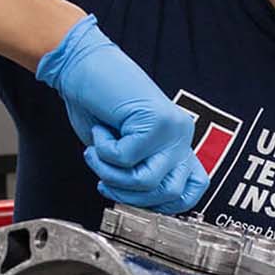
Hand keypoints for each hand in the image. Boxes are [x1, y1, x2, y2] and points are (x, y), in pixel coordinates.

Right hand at [36, 14, 209, 212]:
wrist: (82, 68)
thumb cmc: (98, 107)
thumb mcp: (123, 152)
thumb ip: (140, 175)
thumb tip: (141, 205)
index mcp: (177, 143)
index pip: (193, 190)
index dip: (161, 204)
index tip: (131, 198)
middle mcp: (181, 135)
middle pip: (170, 194)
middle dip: (130, 195)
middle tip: (105, 179)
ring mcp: (172, 128)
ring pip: (148, 181)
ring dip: (111, 174)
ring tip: (98, 152)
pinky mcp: (155, 120)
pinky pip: (127, 159)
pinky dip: (103, 151)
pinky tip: (101, 130)